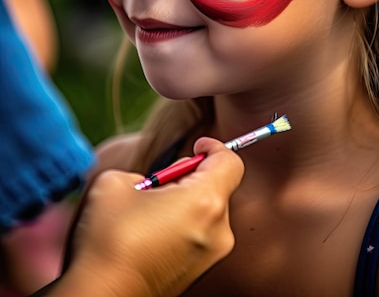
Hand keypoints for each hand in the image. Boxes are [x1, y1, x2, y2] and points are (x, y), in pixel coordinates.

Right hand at [49, 138, 243, 296]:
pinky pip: (200, 233)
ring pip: (207, 211)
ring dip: (185, 201)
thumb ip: (148, 172)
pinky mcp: (198, 271)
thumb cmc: (108, 239)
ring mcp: (210, 255)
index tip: (197, 146)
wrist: (100, 295)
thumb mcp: (118, 181)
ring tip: (149, 211)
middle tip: (160, 181)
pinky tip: (152, 232)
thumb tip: (156, 182)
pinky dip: (183, 224)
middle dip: (192, 176)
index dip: (214, 147)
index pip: (230, 162)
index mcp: (205, 202)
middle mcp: (218, 230)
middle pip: (218, 186)